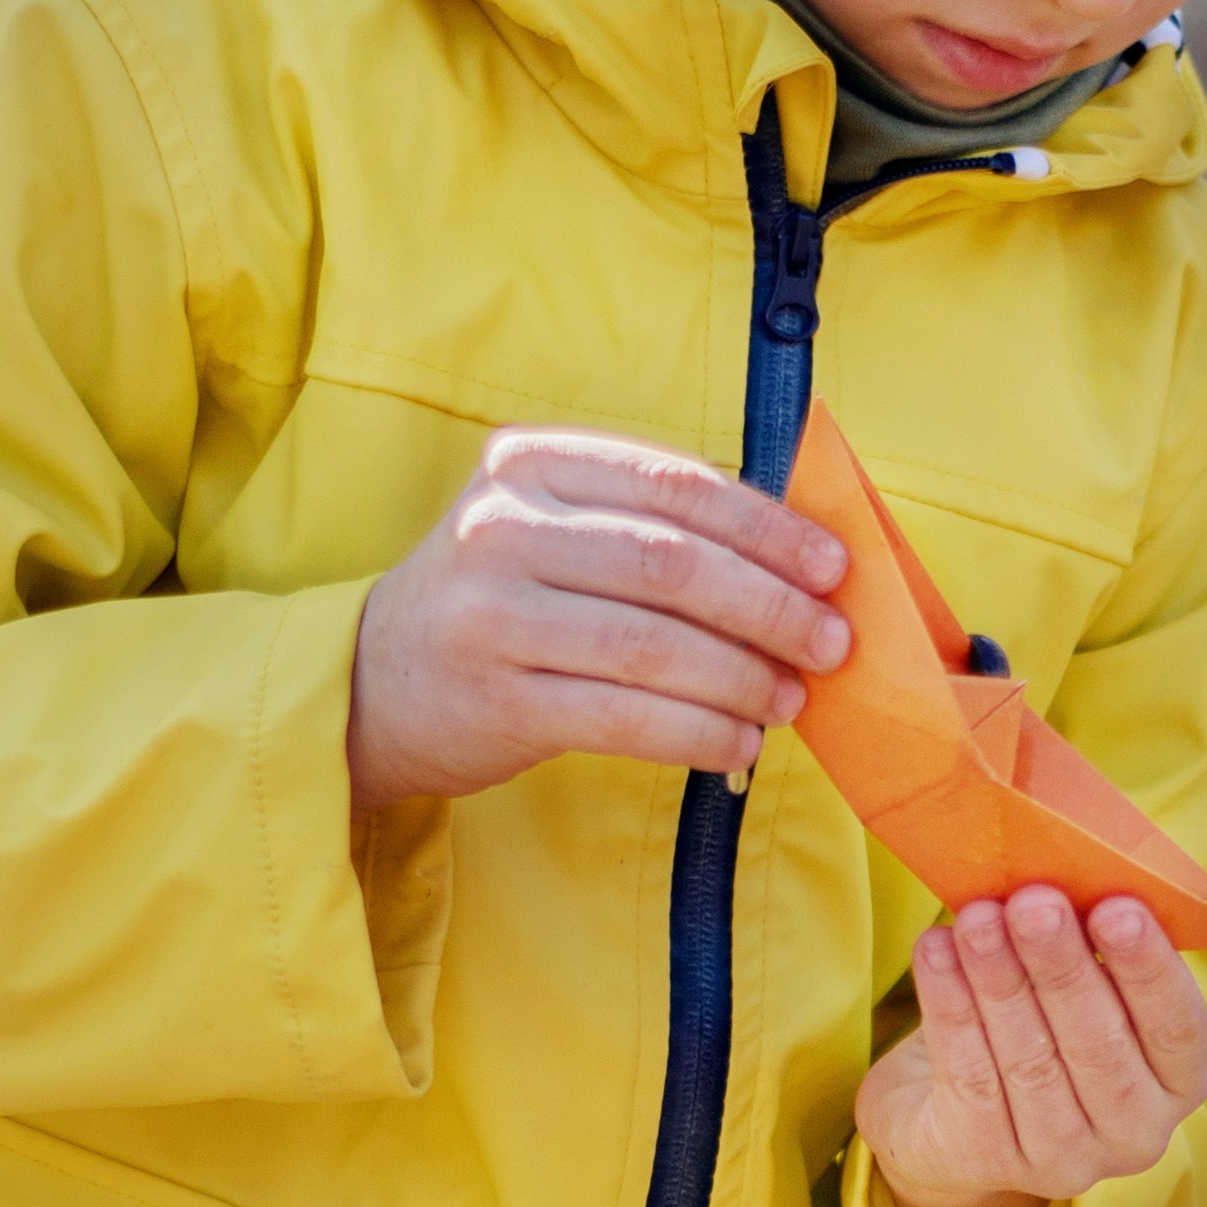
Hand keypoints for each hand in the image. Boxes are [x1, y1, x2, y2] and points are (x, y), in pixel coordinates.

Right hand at [347, 428, 849, 813]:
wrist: (373, 684)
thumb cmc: (498, 603)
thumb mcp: (548, 527)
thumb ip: (647, 524)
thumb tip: (795, 561)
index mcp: (529, 463)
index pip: (675, 485)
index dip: (768, 529)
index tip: (833, 567)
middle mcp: (503, 529)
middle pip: (671, 564)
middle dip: (770, 607)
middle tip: (831, 644)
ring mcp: (493, 617)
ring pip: (654, 646)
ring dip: (742, 679)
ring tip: (791, 700)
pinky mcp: (497, 702)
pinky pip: (625, 717)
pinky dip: (698, 733)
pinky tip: (739, 744)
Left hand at [855, 888, 1206, 1206]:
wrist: (951, 1112)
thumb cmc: (1040, 1025)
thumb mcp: (1081, 987)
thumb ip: (1092, 944)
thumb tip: (1066, 873)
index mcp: (1177, 1082)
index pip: (1176, 1027)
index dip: (1147, 968)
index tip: (1116, 908)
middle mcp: (1133, 1133)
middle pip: (1099, 1045)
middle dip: (1063, 966)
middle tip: (1033, 901)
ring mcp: (1063, 1159)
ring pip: (1030, 1061)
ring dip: (1000, 980)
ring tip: (976, 917)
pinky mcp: (989, 1161)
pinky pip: (969, 1076)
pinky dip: (951, 1008)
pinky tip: (936, 953)